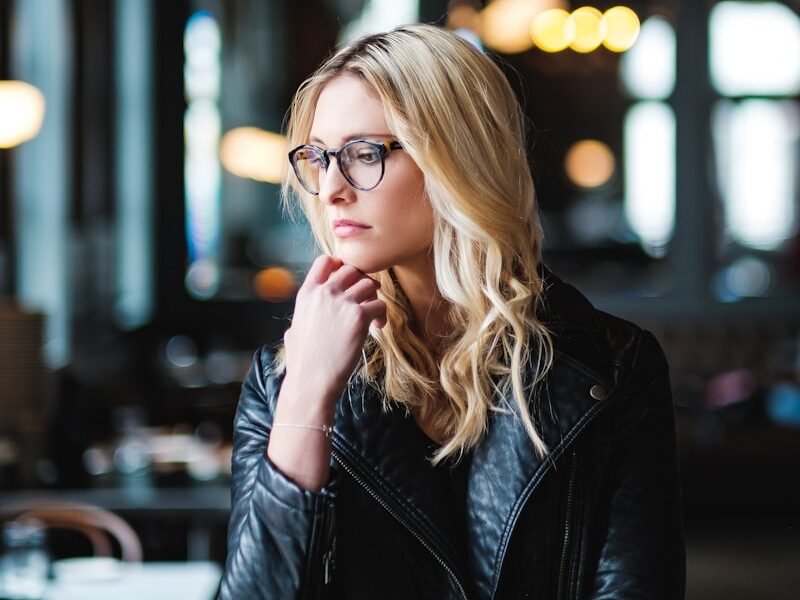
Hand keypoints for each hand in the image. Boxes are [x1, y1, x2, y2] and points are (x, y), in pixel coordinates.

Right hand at [282, 255, 385, 400]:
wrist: (311, 381)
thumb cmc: (302, 363)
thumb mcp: (293, 334)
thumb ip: (298, 323)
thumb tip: (293, 330)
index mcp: (307, 294)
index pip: (325, 261)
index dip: (340, 265)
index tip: (348, 280)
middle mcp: (324, 293)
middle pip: (352, 270)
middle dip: (361, 282)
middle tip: (366, 300)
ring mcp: (342, 302)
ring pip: (369, 284)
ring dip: (374, 297)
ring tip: (373, 316)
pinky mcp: (359, 316)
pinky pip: (380, 304)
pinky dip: (382, 315)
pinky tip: (377, 327)